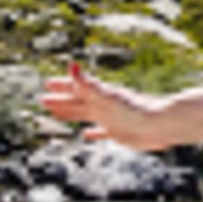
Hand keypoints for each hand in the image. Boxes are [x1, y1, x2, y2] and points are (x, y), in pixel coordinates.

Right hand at [40, 62, 169, 150]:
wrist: (159, 124)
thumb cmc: (134, 110)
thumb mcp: (105, 96)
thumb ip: (87, 84)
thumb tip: (72, 66)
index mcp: (99, 95)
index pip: (75, 89)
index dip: (61, 87)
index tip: (46, 85)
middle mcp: (103, 106)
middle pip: (76, 102)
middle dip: (60, 101)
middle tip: (43, 100)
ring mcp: (110, 119)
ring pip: (85, 115)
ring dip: (71, 114)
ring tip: (57, 114)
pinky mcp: (118, 133)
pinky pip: (101, 133)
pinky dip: (93, 133)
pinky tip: (86, 135)